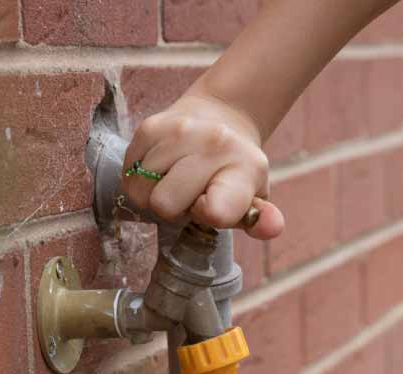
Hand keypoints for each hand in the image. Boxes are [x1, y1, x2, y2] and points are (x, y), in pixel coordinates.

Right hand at [121, 90, 284, 238]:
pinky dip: (141, 177)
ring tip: (176, 181)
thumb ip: (260, 220)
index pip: (215, 209)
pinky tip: (162, 168)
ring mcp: (180, 131)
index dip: (203, 215)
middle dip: (173, 209)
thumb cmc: (232, 172)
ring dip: (155, 193)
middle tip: (189, 196)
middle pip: (164, 205)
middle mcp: (214, 144)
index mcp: (245, 167)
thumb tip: (273, 227)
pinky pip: (129, 173)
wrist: (220, 118)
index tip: (209, 208)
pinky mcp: (151, 126)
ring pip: (141, 190)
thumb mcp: (252, 198)